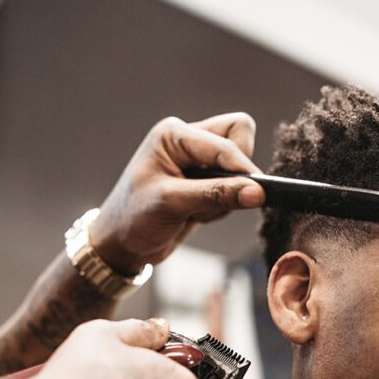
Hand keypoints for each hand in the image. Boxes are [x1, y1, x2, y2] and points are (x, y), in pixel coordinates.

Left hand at [89, 113, 265, 273]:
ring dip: (229, 192)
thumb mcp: (171, 204)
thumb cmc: (133, 218)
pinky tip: (198, 215)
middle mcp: (187, 141)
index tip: (257, 192)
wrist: (120, 244)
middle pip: (238, 137)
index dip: (241, 167)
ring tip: (197, 211)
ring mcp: (197, 160)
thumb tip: (256, 192)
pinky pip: (234, 187)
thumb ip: (215, 195)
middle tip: (219, 198)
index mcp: (173, 135)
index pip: (225, 141)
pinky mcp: (205, 182)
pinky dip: (223, 205)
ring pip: (239, 165)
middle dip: (237, 171)